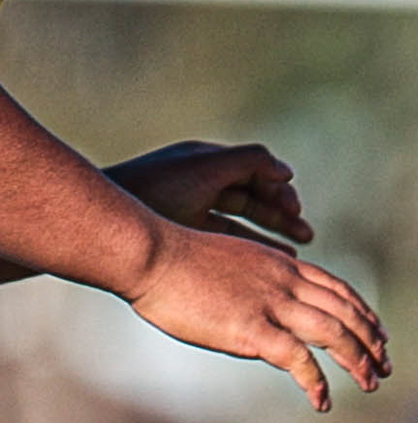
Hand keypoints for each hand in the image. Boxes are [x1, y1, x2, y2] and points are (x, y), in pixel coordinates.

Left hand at [106, 140, 310, 243]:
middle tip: (306, 235)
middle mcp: (201, 182)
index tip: (295, 210)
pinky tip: (269, 262)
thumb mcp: (209, 169)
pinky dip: (251, 246)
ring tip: (296, 252)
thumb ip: (253, 162)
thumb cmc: (156, 190)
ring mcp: (192, 207)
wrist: (107, 222)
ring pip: (243, 219)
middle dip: (282, 214)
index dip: (280, 187)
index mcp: (206, 161)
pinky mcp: (183, 231)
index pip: (255, 168)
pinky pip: (227, 236)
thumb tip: (287, 172)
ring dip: (272, 234)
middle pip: (252, 194)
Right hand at [126, 221, 388, 411]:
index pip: (338, 289)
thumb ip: (258, 279)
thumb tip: (267, 303)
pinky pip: (298, 359)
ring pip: (334, 332)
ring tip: (371, 384)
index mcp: (281, 264)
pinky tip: (322, 400)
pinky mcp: (251, 328)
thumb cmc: (176, 259)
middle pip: (346, 311)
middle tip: (385, 366)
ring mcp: (271, 304)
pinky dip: (316, 382)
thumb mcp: (232, 261)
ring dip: (358, 361)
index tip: (379, 333)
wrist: (150, 253)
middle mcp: (285, 281)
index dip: (363, 313)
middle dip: (372, 341)